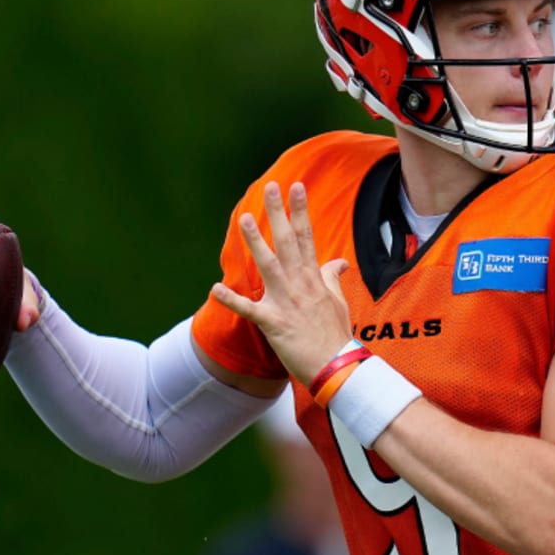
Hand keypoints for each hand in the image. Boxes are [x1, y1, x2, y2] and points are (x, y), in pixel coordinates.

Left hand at [210, 182, 351, 383]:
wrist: (337, 367)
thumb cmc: (336, 335)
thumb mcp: (338, 302)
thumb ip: (332, 279)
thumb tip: (339, 262)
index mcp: (314, 279)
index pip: (307, 237)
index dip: (300, 211)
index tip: (296, 187)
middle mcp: (300, 285)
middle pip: (288, 242)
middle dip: (279, 214)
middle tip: (271, 188)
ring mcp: (286, 302)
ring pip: (269, 265)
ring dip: (257, 242)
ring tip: (246, 219)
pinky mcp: (273, 323)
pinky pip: (249, 310)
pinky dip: (232, 300)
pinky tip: (215, 288)